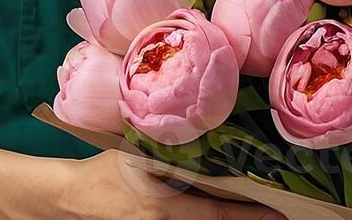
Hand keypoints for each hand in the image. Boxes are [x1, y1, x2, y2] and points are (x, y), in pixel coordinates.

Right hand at [52, 149, 283, 219]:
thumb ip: (167, 152)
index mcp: (164, 207)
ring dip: (223, 216)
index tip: (278, 213)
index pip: (217, 213)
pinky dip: (201, 216)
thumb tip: (203, 141)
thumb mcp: (136, 156)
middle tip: (272, 210)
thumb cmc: (104, 172)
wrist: (73, 198)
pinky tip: (211, 206)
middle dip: (242, 217)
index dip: (249, 215)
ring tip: (248, 208)